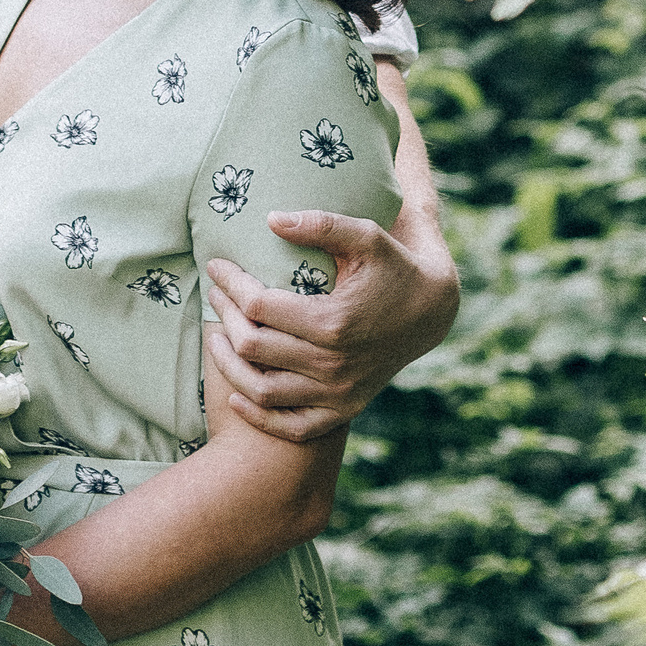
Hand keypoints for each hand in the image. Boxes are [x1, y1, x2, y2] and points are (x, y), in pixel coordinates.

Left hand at [204, 208, 460, 445]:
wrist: (432, 312)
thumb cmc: (394, 266)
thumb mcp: (366, 236)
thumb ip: (320, 225)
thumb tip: (270, 219)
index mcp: (333, 322)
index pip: (259, 306)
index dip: (231, 284)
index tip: (216, 266)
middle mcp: (333, 364)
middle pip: (253, 347)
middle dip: (224, 317)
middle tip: (215, 294)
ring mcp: (337, 394)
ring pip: (262, 390)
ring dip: (229, 366)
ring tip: (214, 338)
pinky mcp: (342, 411)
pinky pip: (290, 427)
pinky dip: (258, 415)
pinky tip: (236, 393)